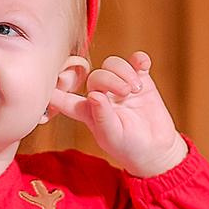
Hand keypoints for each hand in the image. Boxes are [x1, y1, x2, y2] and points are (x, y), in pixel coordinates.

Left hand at [49, 51, 186, 177]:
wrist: (156, 148)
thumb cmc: (129, 147)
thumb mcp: (113, 136)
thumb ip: (102, 117)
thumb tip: (93, 95)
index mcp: (87, 111)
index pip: (66, 99)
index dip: (57, 90)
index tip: (52, 80)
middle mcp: (101, 95)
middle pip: (96, 75)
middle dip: (110, 79)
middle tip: (125, 93)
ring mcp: (120, 86)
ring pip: (112, 64)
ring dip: (124, 71)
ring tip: (136, 88)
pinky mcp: (140, 80)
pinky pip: (135, 62)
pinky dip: (139, 59)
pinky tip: (144, 65)